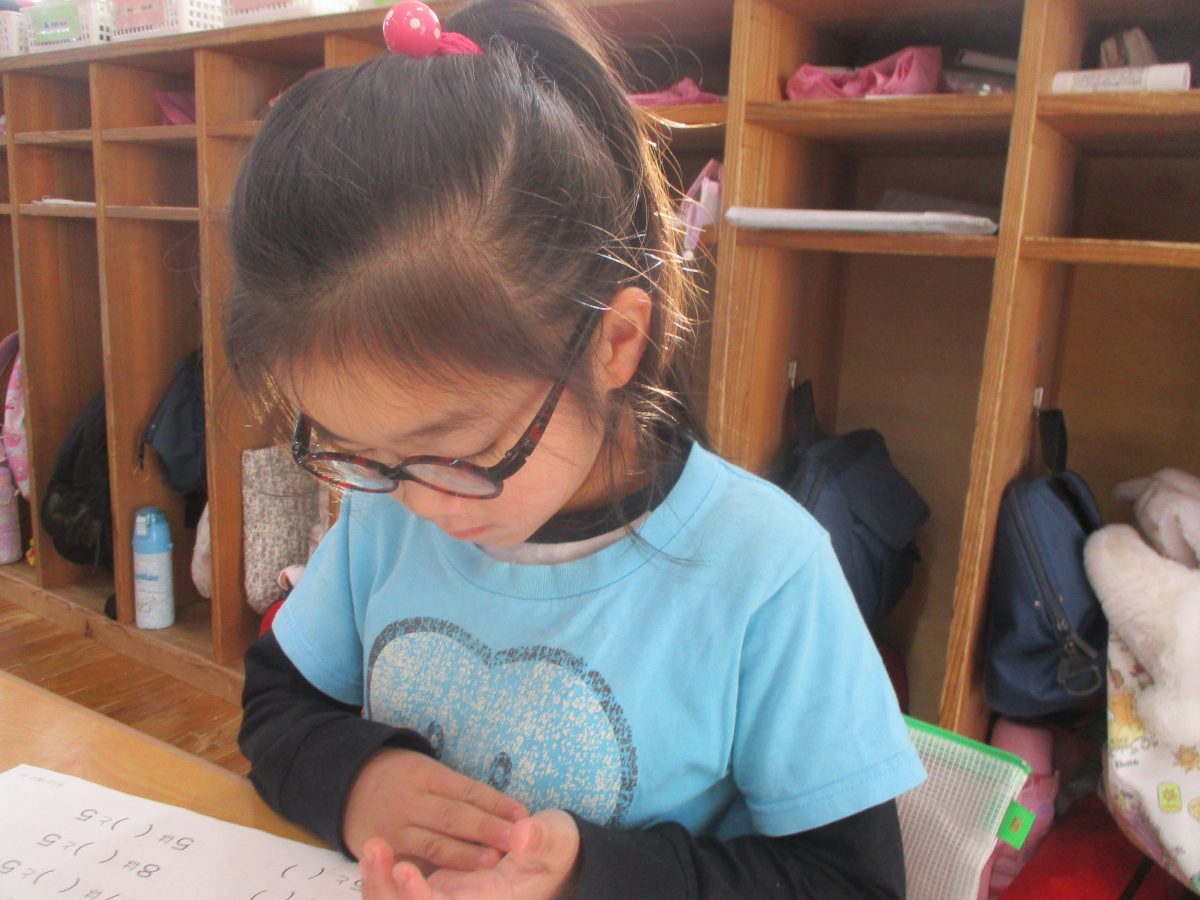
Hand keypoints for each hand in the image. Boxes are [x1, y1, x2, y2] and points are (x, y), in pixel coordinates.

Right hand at [344, 748, 528, 871]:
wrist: (345, 781)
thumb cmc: (402, 778)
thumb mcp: (428, 772)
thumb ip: (458, 792)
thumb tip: (503, 811)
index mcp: (427, 774)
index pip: (468, 790)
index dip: (497, 803)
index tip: (524, 815)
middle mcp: (412, 799)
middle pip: (455, 816)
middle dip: (487, 828)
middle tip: (518, 838)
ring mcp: (396, 826)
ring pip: (435, 843)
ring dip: (465, 854)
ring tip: (493, 860)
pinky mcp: (385, 850)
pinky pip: (414, 863)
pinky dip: (436, 872)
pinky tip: (456, 882)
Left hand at [359, 809, 580, 899]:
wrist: (550, 858)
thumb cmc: (554, 851)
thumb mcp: (555, 841)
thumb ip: (542, 840)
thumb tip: (523, 835)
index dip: (419, 898)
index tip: (404, 870)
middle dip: (384, 890)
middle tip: (374, 847)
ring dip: (378, 884)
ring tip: (371, 846)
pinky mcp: (437, 890)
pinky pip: (400, 894)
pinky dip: (383, 878)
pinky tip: (375, 849)